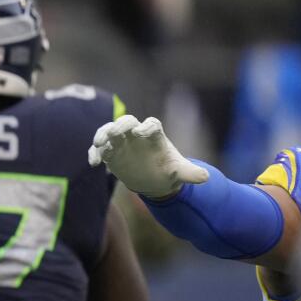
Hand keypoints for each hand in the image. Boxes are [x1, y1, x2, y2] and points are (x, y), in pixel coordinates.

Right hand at [88, 115, 208, 199]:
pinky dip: (94, 153)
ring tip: (100, 145)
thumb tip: (206, 177)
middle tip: (114, 133)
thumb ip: (191, 173)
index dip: (147, 126)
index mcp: (155, 136)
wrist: (153, 179)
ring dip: (102, 135)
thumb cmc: (168, 170)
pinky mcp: (110, 153)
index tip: (142, 132)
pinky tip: (94, 164)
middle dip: (120, 125)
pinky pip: (99, 149)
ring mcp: (121, 142)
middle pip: (126, 122)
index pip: (151, 124)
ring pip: (108, 131)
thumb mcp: (180, 172)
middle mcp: (136, 135)